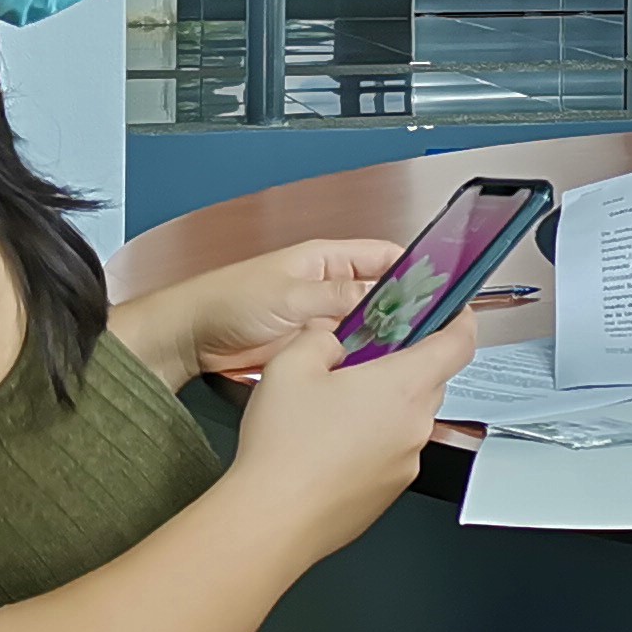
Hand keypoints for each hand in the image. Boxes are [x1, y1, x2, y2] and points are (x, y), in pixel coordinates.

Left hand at [121, 237, 401, 388]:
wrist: (192, 337)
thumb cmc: (228, 300)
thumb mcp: (290, 295)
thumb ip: (338, 297)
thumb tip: (381, 300)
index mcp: (327, 260)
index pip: (386, 258)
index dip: (414, 272)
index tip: (439, 291)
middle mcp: (330, 287)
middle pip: (384, 298)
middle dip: (403, 315)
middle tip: (424, 334)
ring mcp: (323, 319)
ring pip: (369, 329)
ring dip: (381, 343)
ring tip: (401, 356)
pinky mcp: (313, 348)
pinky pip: (349, 354)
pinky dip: (361, 363)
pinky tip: (370, 374)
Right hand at [223, 316, 474, 572]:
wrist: (273, 519)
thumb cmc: (285, 447)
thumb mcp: (291, 365)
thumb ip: (320, 337)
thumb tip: (331, 337)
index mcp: (404, 386)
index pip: (458, 344)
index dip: (461, 321)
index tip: (455, 311)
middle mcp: (416, 425)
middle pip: (431, 381)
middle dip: (406, 364)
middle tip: (367, 357)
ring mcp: (407, 462)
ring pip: (408, 419)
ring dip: (385, 406)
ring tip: (336, 406)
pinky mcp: (390, 490)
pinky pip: (393, 452)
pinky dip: (373, 441)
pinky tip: (331, 445)